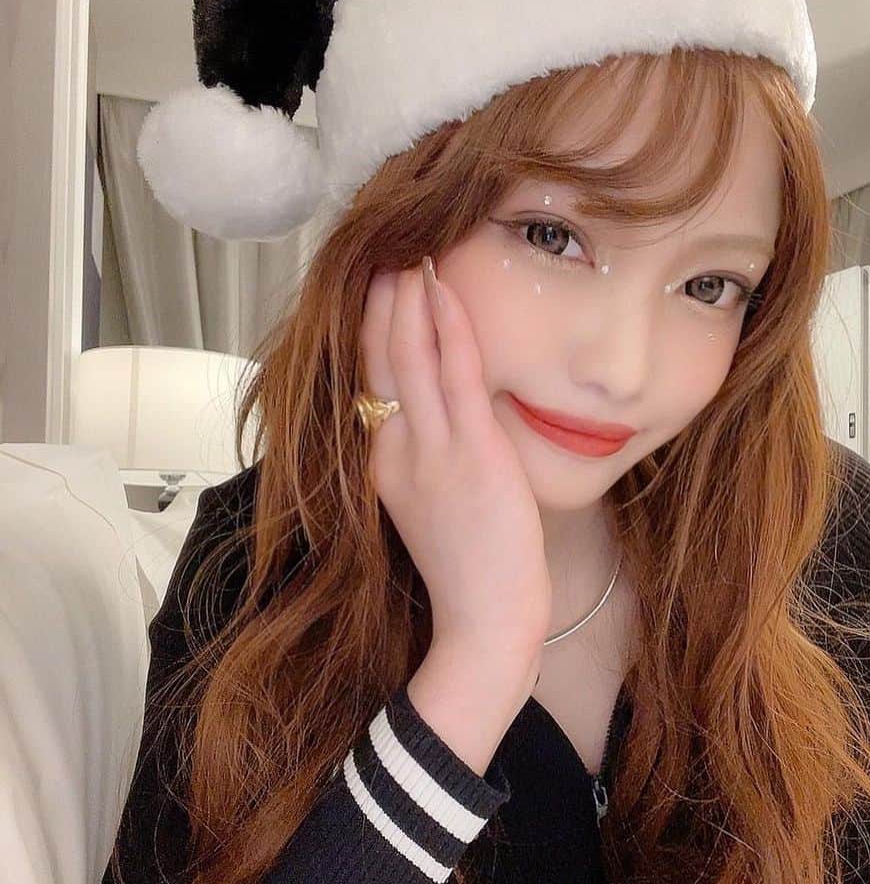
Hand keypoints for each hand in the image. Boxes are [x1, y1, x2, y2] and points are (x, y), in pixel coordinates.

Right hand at [360, 259, 551, 652]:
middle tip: (387, 257)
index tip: (379, 293)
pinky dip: (449, 327)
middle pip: (380, 361)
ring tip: (412, 258)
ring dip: (410, 301)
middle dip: (382, 305)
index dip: (374, 333)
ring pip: (409, 358)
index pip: (372, 382)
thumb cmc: (471, 574)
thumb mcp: (436, 509)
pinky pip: (455, 375)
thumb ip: (432, 460)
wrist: (483, 625)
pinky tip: (445, 292)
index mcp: (384, 465)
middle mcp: (396, 452)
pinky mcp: (471, 454)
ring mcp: (431, 451)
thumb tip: (452, 417)